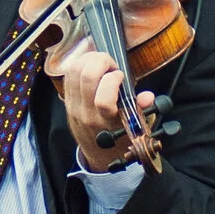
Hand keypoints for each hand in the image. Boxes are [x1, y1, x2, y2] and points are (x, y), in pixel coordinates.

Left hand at [54, 41, 155, 170]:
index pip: (103, 100)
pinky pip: (68, 74)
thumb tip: (148, 97)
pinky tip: (92, 65)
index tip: (121, 76)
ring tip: (102, 63)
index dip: (113, 80)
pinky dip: (80, 63)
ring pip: (75, 71)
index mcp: (107, 122)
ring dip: (90, 59)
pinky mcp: (66, 100)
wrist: (99, 154)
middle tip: (112, 65)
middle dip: (102, 61)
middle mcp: (88, 113)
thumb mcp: (137, 126)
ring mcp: (74, 106)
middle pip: (86, 77)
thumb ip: (142, 109)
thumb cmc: (121, 137)